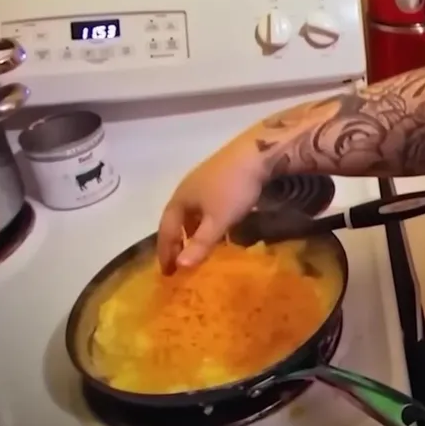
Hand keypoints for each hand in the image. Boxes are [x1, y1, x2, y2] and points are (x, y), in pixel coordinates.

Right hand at [157, 139, 267, 273]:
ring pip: (193, 213)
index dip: (166, 252)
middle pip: (177, 221)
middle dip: (178, 242)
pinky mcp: (219, 179)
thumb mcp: (218, 220)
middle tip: (180, 263)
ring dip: (194, 232)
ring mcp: (203, 182)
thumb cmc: (233, 189)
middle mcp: (187, 190)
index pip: (166, 231)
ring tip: (199, 250)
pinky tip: (221, 230)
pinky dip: (209, 222)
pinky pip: (207, 207)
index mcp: (179, 200)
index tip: (168, 273)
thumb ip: (200, 243)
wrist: (257, 153)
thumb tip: (180, 266)